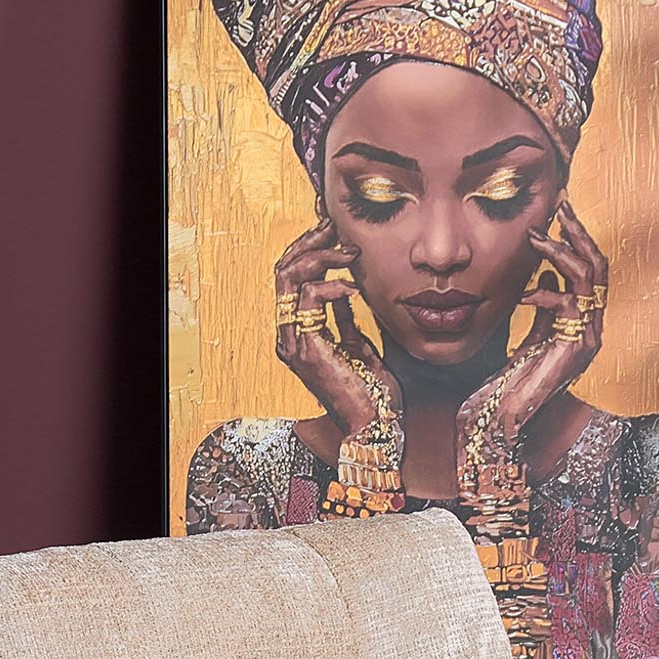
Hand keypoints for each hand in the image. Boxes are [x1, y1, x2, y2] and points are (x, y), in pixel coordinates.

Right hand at [274, 216, 402, 441]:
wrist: (375, 429)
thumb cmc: (372, 395)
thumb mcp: (359, 346)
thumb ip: (344, 318)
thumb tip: (344, 289)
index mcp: (299, 334)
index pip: (290, 280)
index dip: (308, 251)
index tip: (333, 234)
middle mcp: (288, 336)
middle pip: (283, 272)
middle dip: (309, 244)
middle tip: (335, 229)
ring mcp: (294, 343)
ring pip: (289, 279)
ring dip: (321, 257)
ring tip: (350, 253)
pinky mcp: (307, 349)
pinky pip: (309, 300)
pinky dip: (332, 285)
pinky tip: (354, 286)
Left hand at [456, 197, 607, 507]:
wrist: (502, 425)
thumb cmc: (508, 384)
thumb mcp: (528, 333)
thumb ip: (543, 306)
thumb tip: (545, 274)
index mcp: (582, 324)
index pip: (591, 269)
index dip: (578, 237)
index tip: (558, 210)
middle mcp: (592, 330)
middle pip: (599, 266)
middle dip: (580, 231)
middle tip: (561, 203)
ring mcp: (589, 340)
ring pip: (591, 277)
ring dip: (563, 250)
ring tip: (536, 236)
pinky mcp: (577, 349)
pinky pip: (572, 301)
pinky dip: (548, 289)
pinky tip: (524, 293)